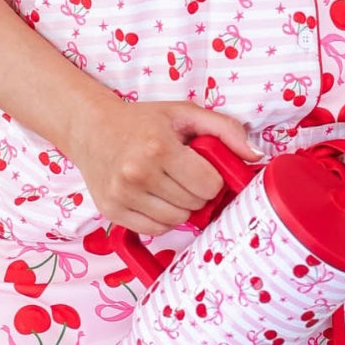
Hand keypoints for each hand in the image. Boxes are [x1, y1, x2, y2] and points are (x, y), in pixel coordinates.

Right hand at [66, 94, 264, 237]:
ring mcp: (122, 196)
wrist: (90, 128)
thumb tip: (254, 156)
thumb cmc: (142, 121)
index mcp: (158, 148)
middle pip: (195, 205)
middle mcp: (137, 174)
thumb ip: (224, 129)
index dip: (212, 177)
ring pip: (177, 221)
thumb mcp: (184, 114)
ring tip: (168, 184)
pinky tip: (154, 197)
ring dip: (180, 206)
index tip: (200, 166)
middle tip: (183, 173)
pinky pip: (155, 230)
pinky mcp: (111, 212)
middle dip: (196, 191)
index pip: (209, 185)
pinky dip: (162, 218)